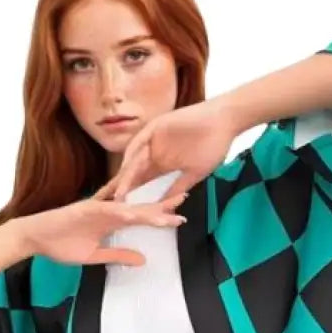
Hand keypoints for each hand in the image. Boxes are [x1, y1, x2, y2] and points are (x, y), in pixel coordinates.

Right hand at [14, 184, 187, 266]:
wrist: (34, 238)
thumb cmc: (60, 245)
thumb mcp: (95, 256)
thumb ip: (118, 255)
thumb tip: (143, 260)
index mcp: (111, 221)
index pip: (141, 218)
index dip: (159, 217)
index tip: (179, 218)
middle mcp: (107, 211)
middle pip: (140, 207)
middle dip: (162, 205)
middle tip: (184, 198)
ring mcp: (96, 208)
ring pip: (128, 207)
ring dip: (147, 210)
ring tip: (168, 211)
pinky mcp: (83, 208)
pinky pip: (105, 208)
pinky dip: (120, 210)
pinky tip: (136, 214)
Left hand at [105, 99, 239, 201]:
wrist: (224, 121)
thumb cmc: (213, 146)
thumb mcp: (194, 174)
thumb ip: (178, 188)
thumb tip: (166, 209)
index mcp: (162, 164)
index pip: (140, 182)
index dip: (130, 195)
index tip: (119, 211)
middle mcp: (154, 153)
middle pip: (132, 173)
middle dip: (120, 188)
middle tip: (108, 206)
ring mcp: (153, 140)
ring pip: (134, 160)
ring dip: (126, 176)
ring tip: (118, 194)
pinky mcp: (156, 127)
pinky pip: (140, 142)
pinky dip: (134, 155)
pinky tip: (127, 169)